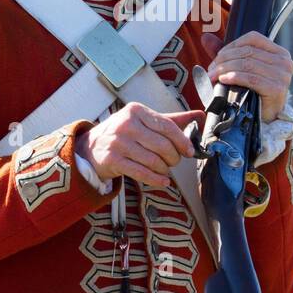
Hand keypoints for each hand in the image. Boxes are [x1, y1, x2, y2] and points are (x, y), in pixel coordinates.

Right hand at [75, 104, 202, 190]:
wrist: (92, 147)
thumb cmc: (124, 133)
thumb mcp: (145, 121)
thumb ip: (172, 120)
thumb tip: (200, 115)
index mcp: (136, 111)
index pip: (167, 126)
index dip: (182, 141)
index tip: (189, 151)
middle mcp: (126, 124)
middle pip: (162, 145)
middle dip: (173, 158)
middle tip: (174, 162)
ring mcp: (118, 142)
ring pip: (153, 160)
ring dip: (164, 170)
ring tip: (165, 171)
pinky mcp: (112, 160)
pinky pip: (141, 172)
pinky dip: (156, 179)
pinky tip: (163, 181)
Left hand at [202, 30, 292, 122]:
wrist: (265, 120)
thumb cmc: (253, 93)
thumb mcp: (241, 69)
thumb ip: (226, 53)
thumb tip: (205, 37)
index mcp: (279, 52)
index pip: (252, 39)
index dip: (231, 46)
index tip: (216, 57)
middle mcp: (284, 61)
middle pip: (248, 52)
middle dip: (224, 60)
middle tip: (210, 70)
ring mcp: (283, 75)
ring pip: (248, 64)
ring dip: (225, 69)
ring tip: (212, 76)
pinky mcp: (277, 89)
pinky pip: (251, 79)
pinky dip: (235, 78)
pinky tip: (223, 80)